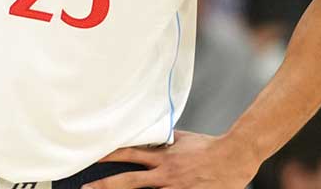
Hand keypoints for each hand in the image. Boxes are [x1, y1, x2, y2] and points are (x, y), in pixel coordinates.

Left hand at [86, 131, 260, 188]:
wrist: (234, 156)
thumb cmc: (210, 147)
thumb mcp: (183, 139)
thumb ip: (164, 141)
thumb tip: (150, 137)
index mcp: (163, 157)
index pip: (129, 154)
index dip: (109, 155)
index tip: (92, 155)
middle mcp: (165, 174)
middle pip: (128, 181)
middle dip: (105, 185)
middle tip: (85, 188)